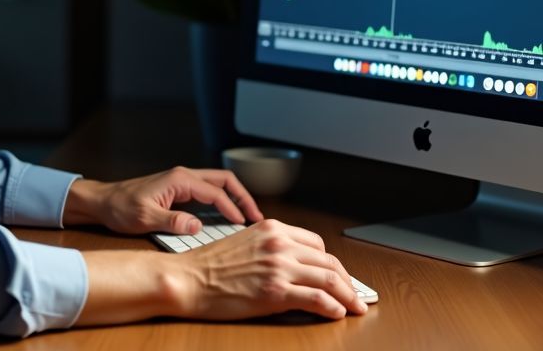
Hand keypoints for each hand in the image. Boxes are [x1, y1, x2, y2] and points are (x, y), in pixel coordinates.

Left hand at [63, 166, 262, 234]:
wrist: (103, 202)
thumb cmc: (120, 207)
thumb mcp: (145, 217)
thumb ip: (172, 221)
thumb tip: (197, 226)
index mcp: (179, 179)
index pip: (216, 192)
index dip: (233, 208)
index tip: (244, 224)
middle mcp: (184, 176)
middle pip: (224, 180)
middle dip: (242, 197)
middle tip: (257, 216)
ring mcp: (182, 182)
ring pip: (217, 185)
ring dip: (234, 198)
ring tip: (247, 218)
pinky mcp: (178, 191)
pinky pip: (208, 193)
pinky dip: (222, 202)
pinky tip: (227, 218)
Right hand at [175, 218, 367, 320]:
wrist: (187, 279)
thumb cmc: (208, 265)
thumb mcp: (244, 243)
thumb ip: (271, 249)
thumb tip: (294, 267)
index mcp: (272, 229)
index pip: (316, 244)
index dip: (331, 263)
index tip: (338, 275)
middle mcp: (279, 244)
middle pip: (329, 261)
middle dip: (347, 281)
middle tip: (355, 295)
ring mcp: (279, 267)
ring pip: (329, 279)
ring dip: (347, 296)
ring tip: (354, 307)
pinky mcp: (276, 292)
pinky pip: (317, 299)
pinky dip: (333, 307)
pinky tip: (337, 313)